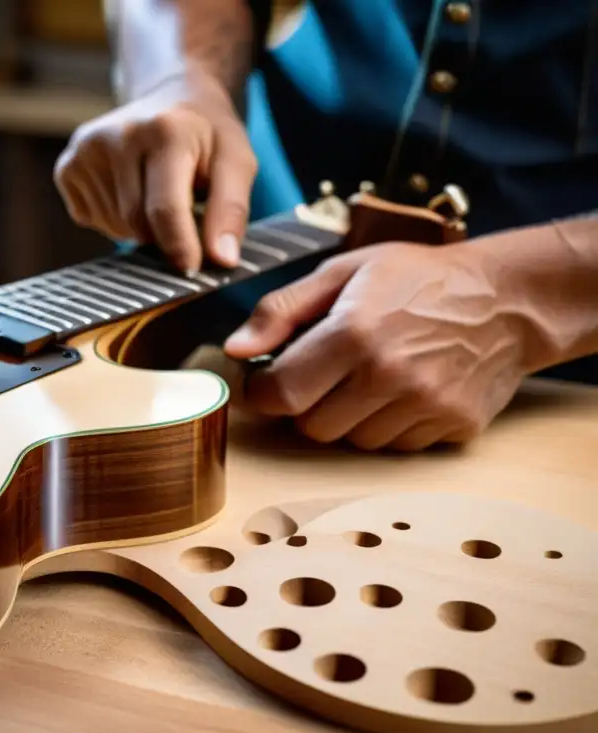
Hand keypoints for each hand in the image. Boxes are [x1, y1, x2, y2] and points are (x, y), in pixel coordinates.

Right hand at [53, 71, 256, 272]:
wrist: (169, 96)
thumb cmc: (207, 136)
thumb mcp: (237, 162)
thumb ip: (231, 210)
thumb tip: (223, 259)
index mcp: (164, 130)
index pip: (165, 208)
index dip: (179, 246)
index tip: (190, 268)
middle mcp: (117, 135)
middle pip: (136, 223)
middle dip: (161, 234)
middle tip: (182, 215)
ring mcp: (85, 150)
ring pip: (114, 225)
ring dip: (139, 227)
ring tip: (155, 195)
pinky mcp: (67, 167)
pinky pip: (91, 220)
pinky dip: (114, 220)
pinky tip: (129, 192)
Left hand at [222, 242, 531, 451]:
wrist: (508, 299)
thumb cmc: (418, 279)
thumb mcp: (343, 273)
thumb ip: (281, 311)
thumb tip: (235, 349)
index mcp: (353, 333)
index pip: (280, 395)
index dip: (264, 393)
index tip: (269, 382)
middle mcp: (388, 375)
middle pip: (312, 428)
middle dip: (308, 406)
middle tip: (326, 374)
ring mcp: (424, 406)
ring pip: (353, 442)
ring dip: (349, 419)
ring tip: (371, 378)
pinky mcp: (453, 427)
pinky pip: (396, 447)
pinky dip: (390, 427)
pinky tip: (404, 392)